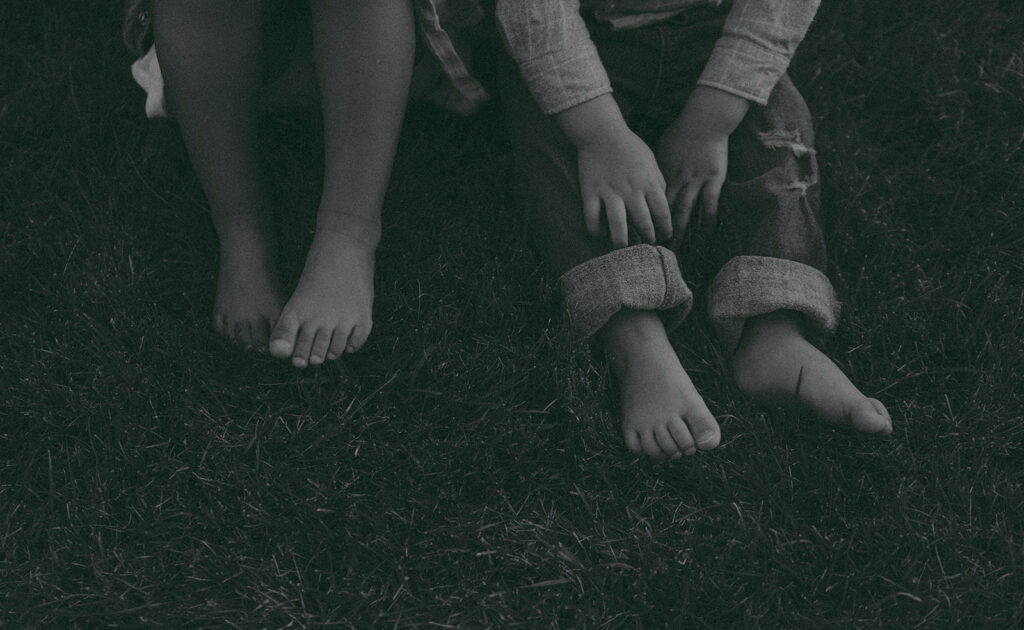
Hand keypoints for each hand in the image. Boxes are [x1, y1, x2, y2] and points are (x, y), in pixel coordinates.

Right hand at [556, 95, 671, 247]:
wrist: (601, 131)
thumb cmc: (629, 146)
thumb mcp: (651, 161)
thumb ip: (658, 183)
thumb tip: (663, 205)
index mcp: (647, 181)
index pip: (662, 212)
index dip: (666, 228)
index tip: (665, 235)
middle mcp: (630, 189)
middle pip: (643, 223)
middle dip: (648, 238)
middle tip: (647, 243)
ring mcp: (608, 191)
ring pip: (617, 225)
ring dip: (622, 242)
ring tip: (624, 248)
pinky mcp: (589, 191)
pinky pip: (591, 217)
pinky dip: (595, 230)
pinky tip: (600, 233)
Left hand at [657, 86, 749, 236]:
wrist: (705, 119)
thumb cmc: (681, 131)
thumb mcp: (660, 149)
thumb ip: (654, 169)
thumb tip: (644, 183)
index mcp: (662, 173)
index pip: (650, 202)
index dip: (643, 219)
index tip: (637, 234)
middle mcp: (677, 180)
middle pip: (664, 211)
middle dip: (658, 231)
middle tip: (652, 250)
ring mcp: (696, 181)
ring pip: (685, 212)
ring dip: (680, 233)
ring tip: (676, 251)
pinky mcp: (714, 180)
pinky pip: (710, 206)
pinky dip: (707, 223)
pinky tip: (705, 237)